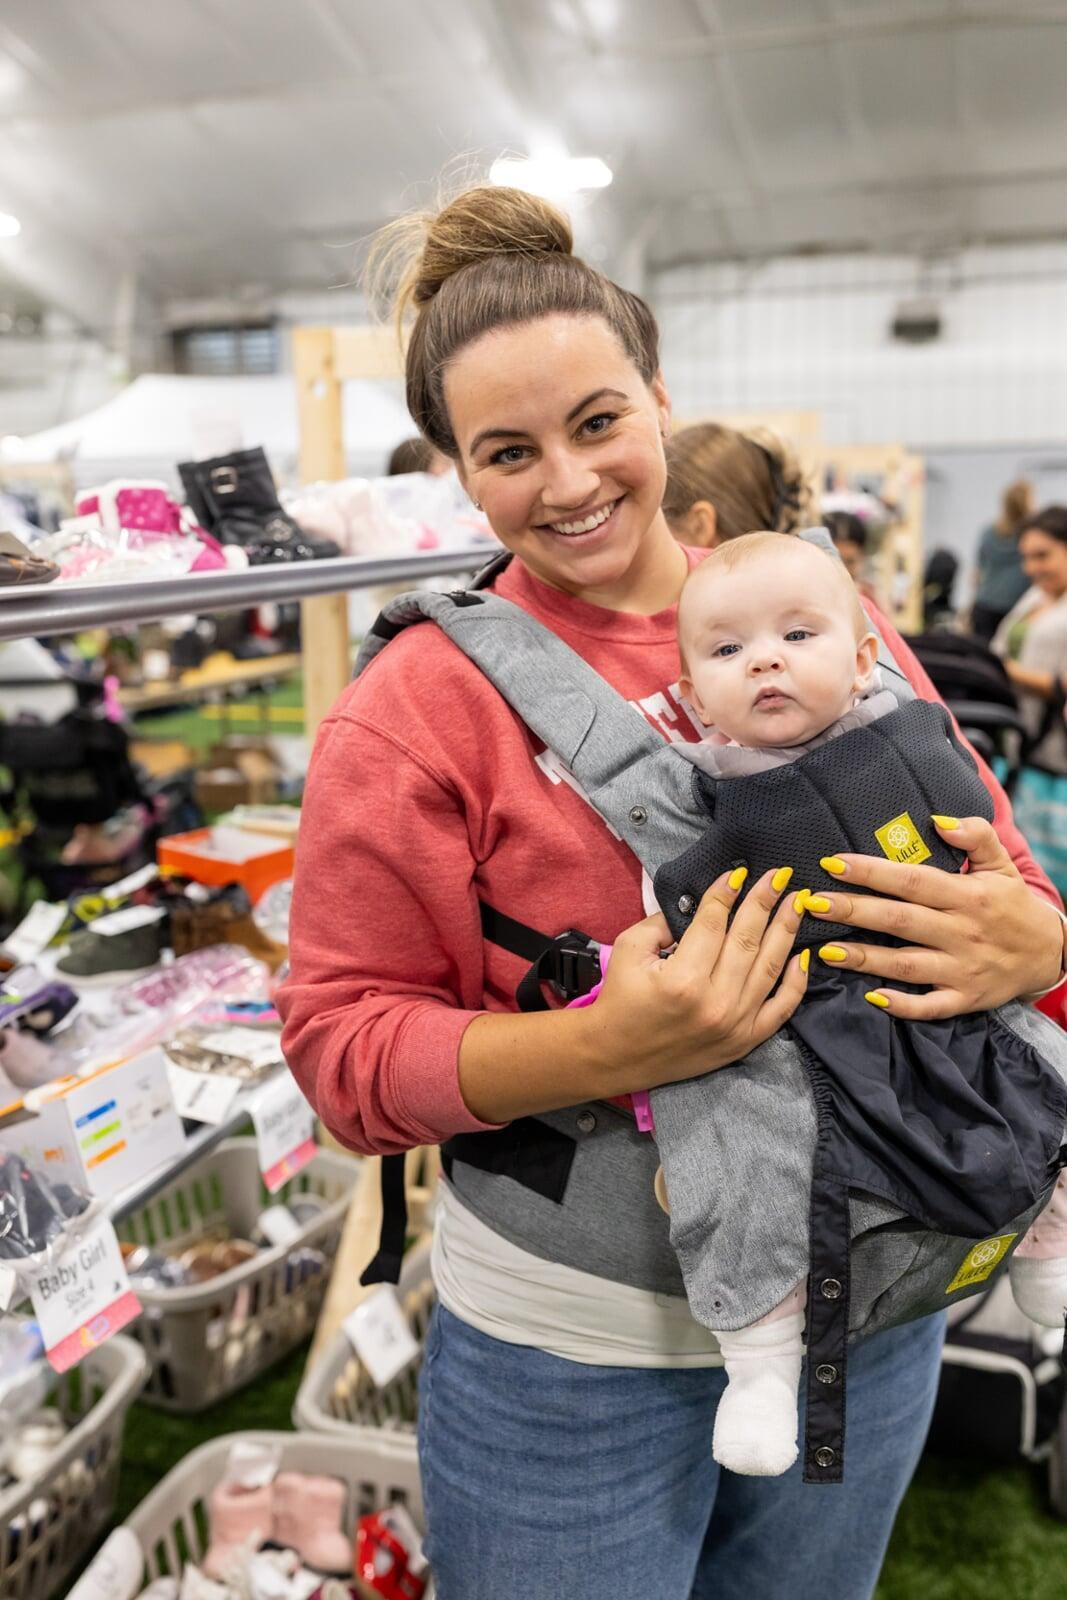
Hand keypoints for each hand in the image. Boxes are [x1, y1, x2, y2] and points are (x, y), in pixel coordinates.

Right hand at [589, 866, 808, 1093]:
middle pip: (747, 939)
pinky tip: (804, 954)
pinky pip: (782, 1008)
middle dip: (764, 901)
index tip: (737, 872)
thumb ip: (662, 922)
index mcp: (683, 979)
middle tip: (780, 874)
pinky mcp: (745, 1041)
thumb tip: (698, 904)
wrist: (616, 1056)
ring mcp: (735, 1024)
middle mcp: (715, 1002)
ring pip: (770, 966)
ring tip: (798, 901)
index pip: (713, 923)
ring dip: (786, 929)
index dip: (725, 893)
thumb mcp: (628, 951)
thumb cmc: (620, 1000)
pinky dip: (797, 981)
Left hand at [806, 816, 1064, 1018]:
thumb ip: (976, 835)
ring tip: (826, 951)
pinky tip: (872, 997)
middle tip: (813, 904)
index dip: (872, 873)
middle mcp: (963, 933)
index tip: (834, 864)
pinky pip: (930, 1006)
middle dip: (854, 911)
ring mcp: (963, 969)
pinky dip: (903, 1004)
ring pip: (907, 965)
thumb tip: (938, 820)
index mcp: (968, 896)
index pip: (913, 881)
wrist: (1051, 955)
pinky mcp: (965, 999)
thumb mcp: (1002, 865)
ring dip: (865, 959)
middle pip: (901, 921)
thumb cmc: (1013, 905)